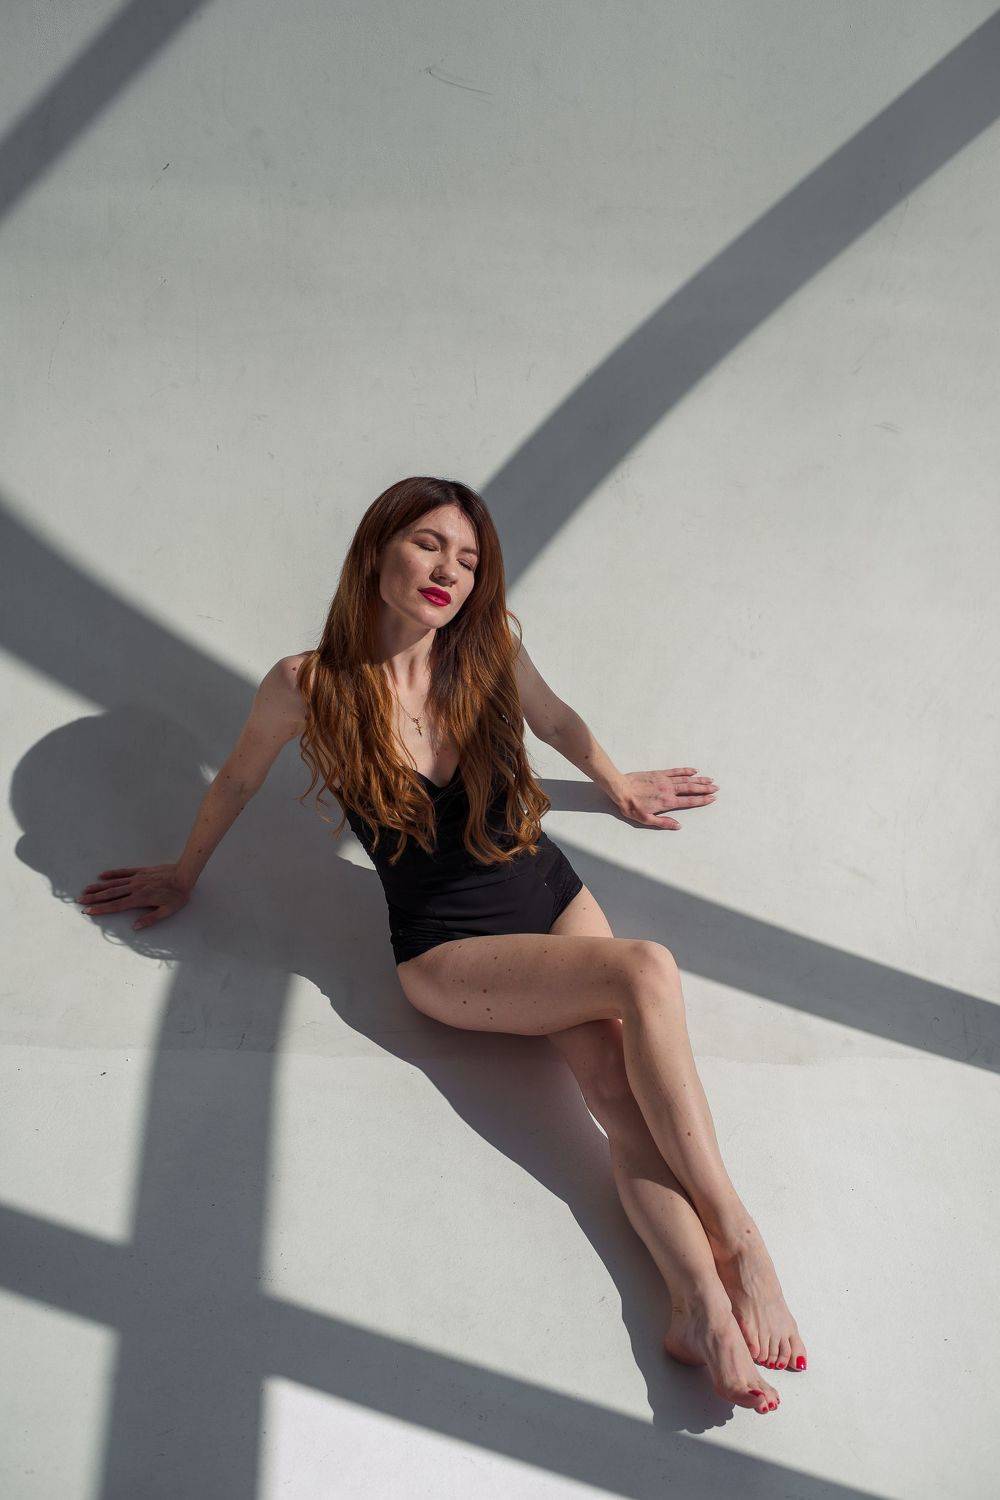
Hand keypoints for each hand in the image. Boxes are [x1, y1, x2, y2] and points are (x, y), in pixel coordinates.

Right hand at [77, 862, 192, 930]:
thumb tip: (135, 927)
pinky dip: (112, 874)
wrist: (184, 874)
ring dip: (99, 887)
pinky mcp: (140, 871)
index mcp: (140, 899)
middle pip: (110, 894)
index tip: (88, 911)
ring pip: (114, 883)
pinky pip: (123, 872)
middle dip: (94, 898)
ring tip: (85, 890)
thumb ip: (150, 919)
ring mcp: (136, 878)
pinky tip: (102, 875)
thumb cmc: (177, 895)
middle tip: (80, 901)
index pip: (116, 905)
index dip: (101, 909)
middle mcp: (135, 888)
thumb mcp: (167, 911)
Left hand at [614, 767, 717, 829]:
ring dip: (699, 779)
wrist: (621, 788)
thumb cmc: (631, 806)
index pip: (689, 801)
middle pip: (691, 788)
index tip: (712, 798)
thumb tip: (678, 826)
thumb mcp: (645, 819)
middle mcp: (669, 790)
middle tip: (716, 788)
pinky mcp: (659, 773)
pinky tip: (694, 770)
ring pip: (686, 779)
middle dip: (705, 788)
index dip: (702, 800)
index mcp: (667, 802)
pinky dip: (685, 770)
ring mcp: (665, 780)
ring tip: (710, 779)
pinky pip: (675, 771)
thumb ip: (663, 822)